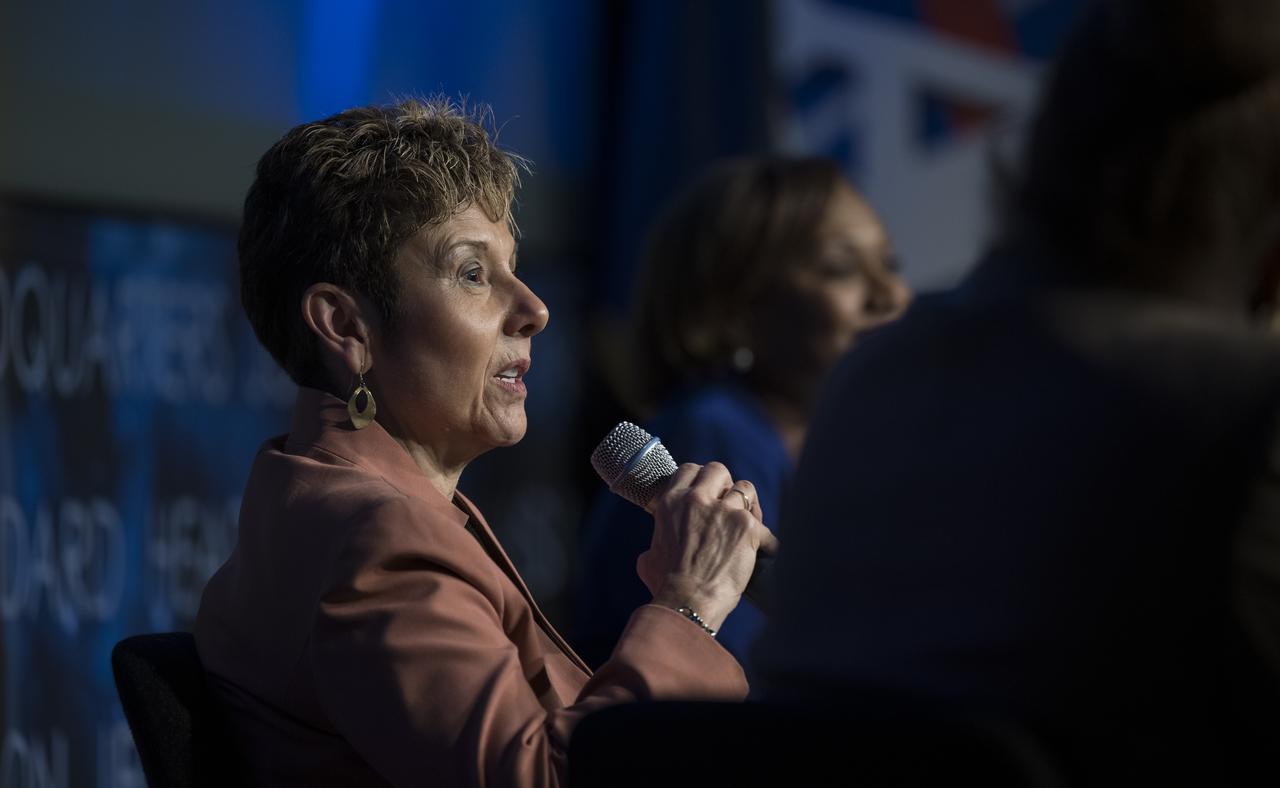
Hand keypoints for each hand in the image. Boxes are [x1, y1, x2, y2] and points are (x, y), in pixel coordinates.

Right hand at [638, 462, 778, 630]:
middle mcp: (697, 499)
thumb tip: (652, 552)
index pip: (690, 470)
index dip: (700, 479)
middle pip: (718, 470)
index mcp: (671, 502)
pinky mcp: (747, 527)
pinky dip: (765, 540)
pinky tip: (764, 551)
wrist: (688, 603)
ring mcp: (724, 511)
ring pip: (745, 489)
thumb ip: (657, 543)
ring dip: (747, 505)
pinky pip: (763, 525)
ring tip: (747, 524)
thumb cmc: (666, 586)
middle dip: (724, 485)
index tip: (706, 492)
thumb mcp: (649, 558)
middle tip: (726, 505)